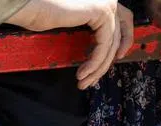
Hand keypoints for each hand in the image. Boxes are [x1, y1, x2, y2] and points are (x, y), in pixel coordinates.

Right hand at [5, 0, 134, 88]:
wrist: (34, 5)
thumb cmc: (43, 13)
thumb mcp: (72, 22)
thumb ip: (88, 30)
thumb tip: (94, 50)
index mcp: (103, 0)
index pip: (125, 19)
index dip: (126, 39)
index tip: (119, 57)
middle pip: (118, 36)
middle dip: (105, 62)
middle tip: (92, 80)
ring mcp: (108, 5)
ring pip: (111, 45)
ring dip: (97, 68)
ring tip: (84, 82)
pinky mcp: (102, 13)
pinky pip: (104, 45)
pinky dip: (94, 62)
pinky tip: (83, 73)